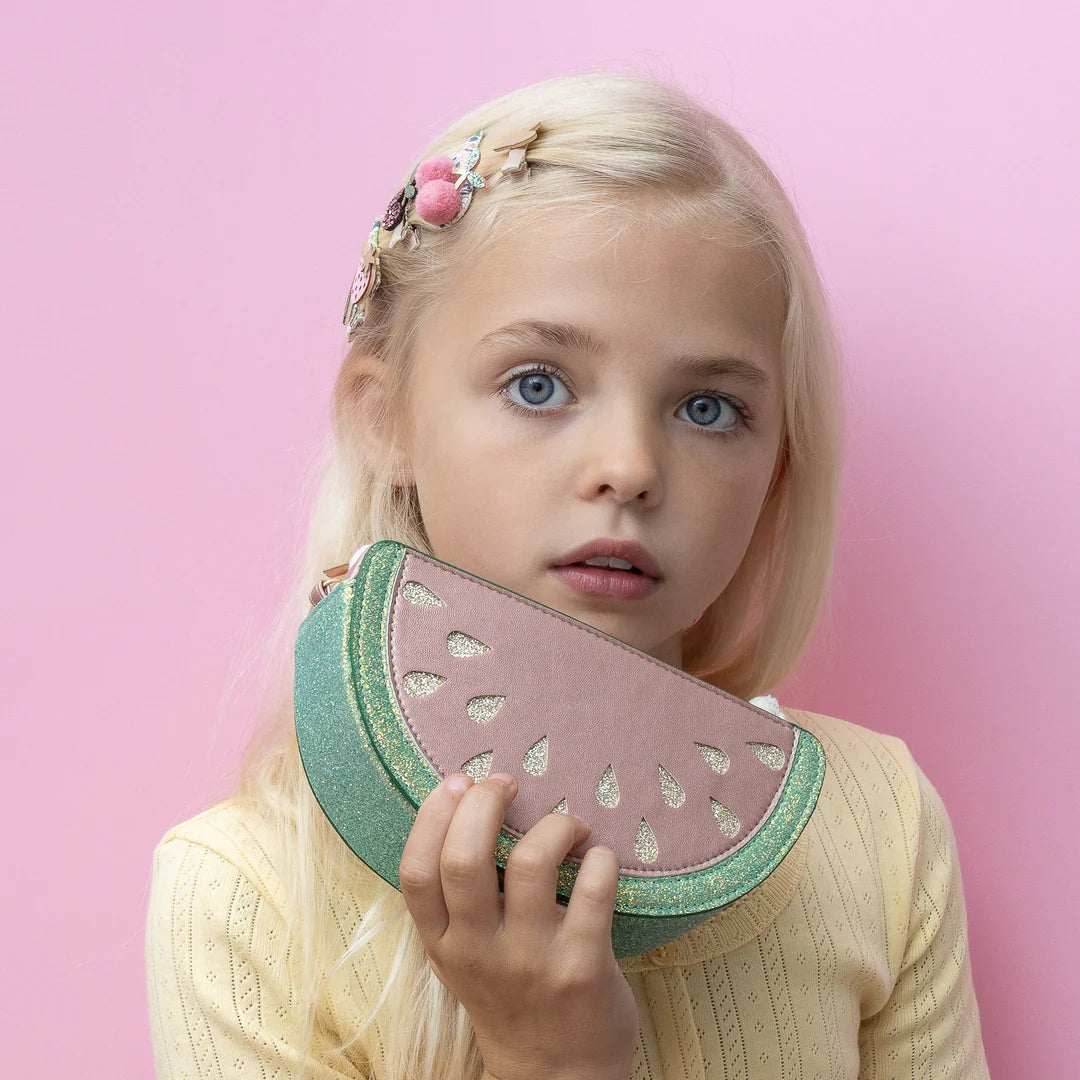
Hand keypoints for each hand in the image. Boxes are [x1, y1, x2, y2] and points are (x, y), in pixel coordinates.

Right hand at [398, 771, 639, 1079]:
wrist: (558, 1077)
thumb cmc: (508, 995)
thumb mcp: (462, 957)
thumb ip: (456, 899)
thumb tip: (468, 804)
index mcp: (444, 945)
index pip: (415, 872)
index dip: (433, 816)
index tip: (459, 782)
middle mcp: (480, 953)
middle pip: (464, 858)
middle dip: (485, 803)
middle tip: (508, 785)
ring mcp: (532, 961)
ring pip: (531, 863)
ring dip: (555, 825)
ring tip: (569, 827)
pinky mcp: (583, 966)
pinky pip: (594, 889)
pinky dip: (601, 858)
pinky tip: (599, 859)